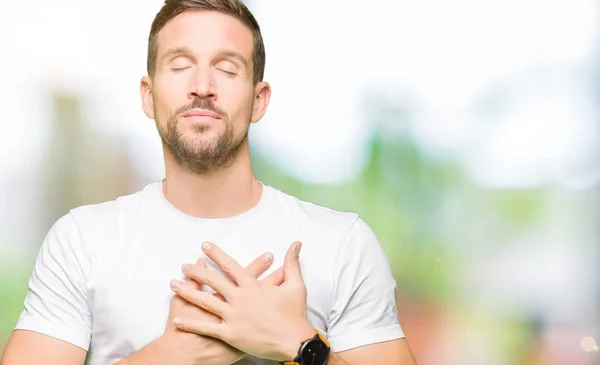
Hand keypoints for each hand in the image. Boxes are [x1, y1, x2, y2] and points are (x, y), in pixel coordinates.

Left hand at [170, 241, 314, 361]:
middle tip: (184, 265)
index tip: (204, 246)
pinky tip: (177, 320)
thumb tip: (296, 244)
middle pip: (213, 281)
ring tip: (173, 284)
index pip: (230, 265)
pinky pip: (206, 328)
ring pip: (205, 301)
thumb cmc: (294, 314)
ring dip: (187, 292)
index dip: (216, 254)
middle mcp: (240, 298)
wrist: (294, 341)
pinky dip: (191, 323)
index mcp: (252, 285)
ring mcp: (233, 316)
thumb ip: (292, 263)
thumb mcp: (296, 285)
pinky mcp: (230, 333)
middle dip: (196, 271)